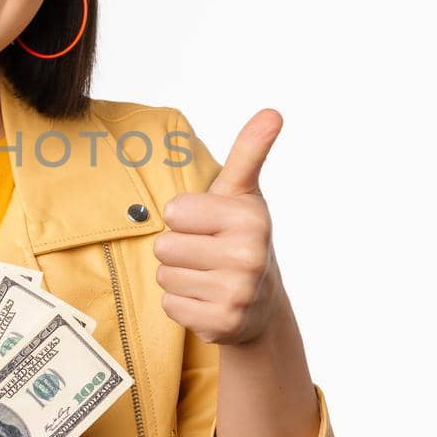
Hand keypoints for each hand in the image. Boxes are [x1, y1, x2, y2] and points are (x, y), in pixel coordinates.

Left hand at [154, 109, 287, 345]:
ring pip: (164, 276)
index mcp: (250, 219)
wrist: (261, 304)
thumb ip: (249, 151)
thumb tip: (272, 112)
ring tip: (208, 276)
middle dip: (180, 249)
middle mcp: (248, 257)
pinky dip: (182, 304)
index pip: (173, 213)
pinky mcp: (220, 324)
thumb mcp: (243, 193)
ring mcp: (236, 295)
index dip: (185, 218)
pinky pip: (170, 305)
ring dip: (180, 277)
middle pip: (164, 247)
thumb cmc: (241, 237)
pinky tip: (207, 299)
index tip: (209, 225)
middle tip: (208, 254)